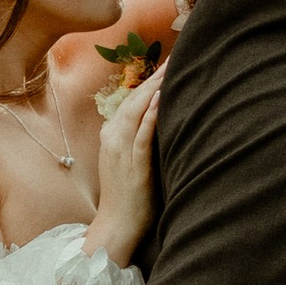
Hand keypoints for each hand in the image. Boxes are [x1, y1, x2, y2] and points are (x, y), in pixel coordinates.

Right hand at [88, 67, 163, 266]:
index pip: (131, 100)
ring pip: (136, 112)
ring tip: (169, 70)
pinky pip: (141, 137)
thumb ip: (138, 139)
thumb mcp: (128, 160)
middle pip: (134, 99)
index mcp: (112, 135)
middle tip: (173, 58)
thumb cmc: (128, 196)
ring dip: (153, 89)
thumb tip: (159, 119)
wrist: (116, 226)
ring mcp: (121, 152)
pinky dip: (149, 117)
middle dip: (154, 77)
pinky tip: (159, 101)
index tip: (166, 64)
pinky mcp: (134, 167)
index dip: (148, 80)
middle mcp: (113, 138)